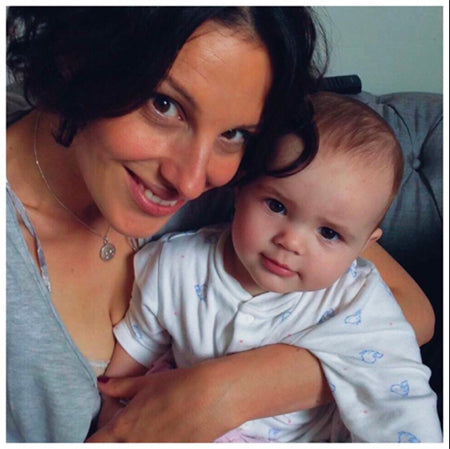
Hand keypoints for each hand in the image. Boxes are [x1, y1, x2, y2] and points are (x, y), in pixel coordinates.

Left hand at [86, 365, 236, 441]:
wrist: (211, 396)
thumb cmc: (178, 385)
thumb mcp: (147, 382)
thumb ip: (120, 386)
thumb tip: (101, 384)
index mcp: (123, 426)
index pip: (94, 444)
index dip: (94, 440)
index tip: (99, 436)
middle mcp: (134, 444)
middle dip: (115, 442)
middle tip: (122, 432)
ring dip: (134, 442)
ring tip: (149, 428)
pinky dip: (156, 442)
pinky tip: (165, 434)